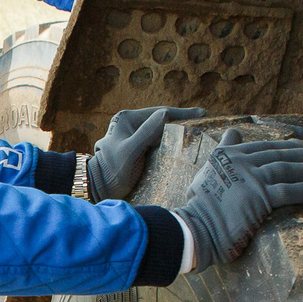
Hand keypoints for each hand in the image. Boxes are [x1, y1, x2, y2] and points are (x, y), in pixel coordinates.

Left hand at [86, 105, 207, 199]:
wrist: (100, 189)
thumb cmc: (112, 171)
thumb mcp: (130, 150)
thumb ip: (146, 132)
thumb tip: (166, 114)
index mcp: (128, 119)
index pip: (160, 112)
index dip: (182, 113)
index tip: (202, 114)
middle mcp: (131, 123)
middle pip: (162, 119)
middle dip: (181, 120)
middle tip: (203, 122)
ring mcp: (134, 135)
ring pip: (160, 130)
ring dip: (176, 131)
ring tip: (197, 132)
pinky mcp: (137, 148)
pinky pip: (157, 141)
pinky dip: (170, 141)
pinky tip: (182, 145)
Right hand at [174, 131, 302, 267]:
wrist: (196, 227)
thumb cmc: (200, 204)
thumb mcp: (208, 168)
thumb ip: (224, 149)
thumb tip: (234, 131)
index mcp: (229, 154)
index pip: (264, 147)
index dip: (285, 146)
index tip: (301, 147)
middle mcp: (241, 162)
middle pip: (278, 156)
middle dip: (302, 155)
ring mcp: (251, 179)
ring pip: (286, 170)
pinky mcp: (259, 198)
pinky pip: (288, 191)